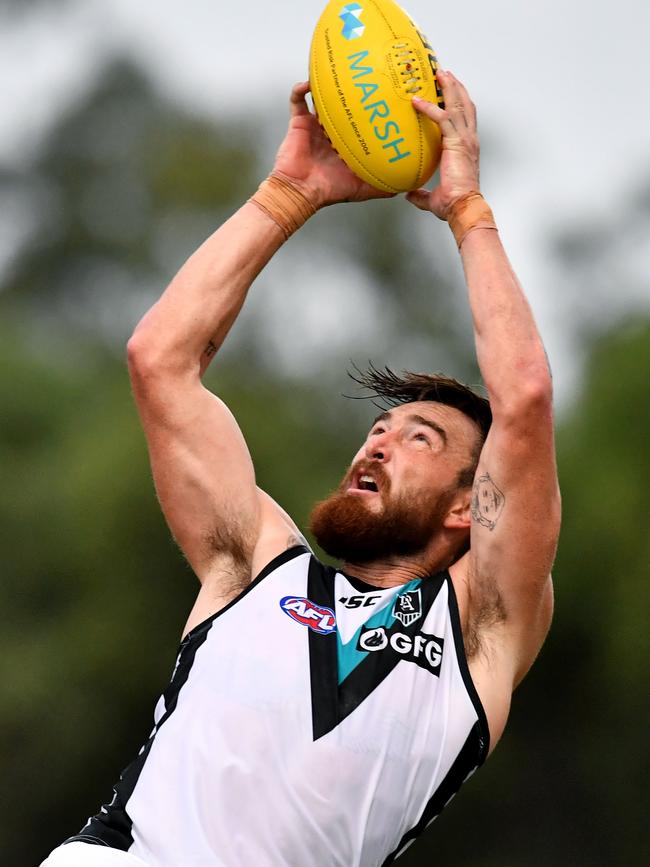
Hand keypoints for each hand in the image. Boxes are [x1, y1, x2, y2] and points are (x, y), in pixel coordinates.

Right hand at [272, 82, 394, 208]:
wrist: (301, 190)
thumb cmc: (329, 190)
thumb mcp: (362, 189)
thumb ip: (382, 186)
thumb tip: (405, 185)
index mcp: (345, 144)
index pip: (360, 123)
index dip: (369, 112)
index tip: (380, 100)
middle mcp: (331, 133)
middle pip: (343, 107)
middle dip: (351, 93)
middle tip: (363, 79)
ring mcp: (314, 126)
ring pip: (322, 99)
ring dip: (327, 86)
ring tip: (338, 71)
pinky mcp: (299, 123)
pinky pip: (297, 100)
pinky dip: (301, 89)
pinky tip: (309, 82)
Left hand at [406, 70, 480, 219]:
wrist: (464, 205)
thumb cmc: (454, 203)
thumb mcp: (434, 197)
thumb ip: (421, 194)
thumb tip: (408, 194)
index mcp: (467, 148)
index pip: (464, 119)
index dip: (458, 103)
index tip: (450, 92)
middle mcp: (469, 140)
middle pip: (464, 105)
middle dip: (455, 87)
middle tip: (444, 73)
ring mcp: (464, 139)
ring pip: (457, 105)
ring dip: (448, 87)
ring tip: (439, 73)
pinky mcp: (456, 142)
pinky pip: (442, 118)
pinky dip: (429, 107)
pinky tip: (417, 101)